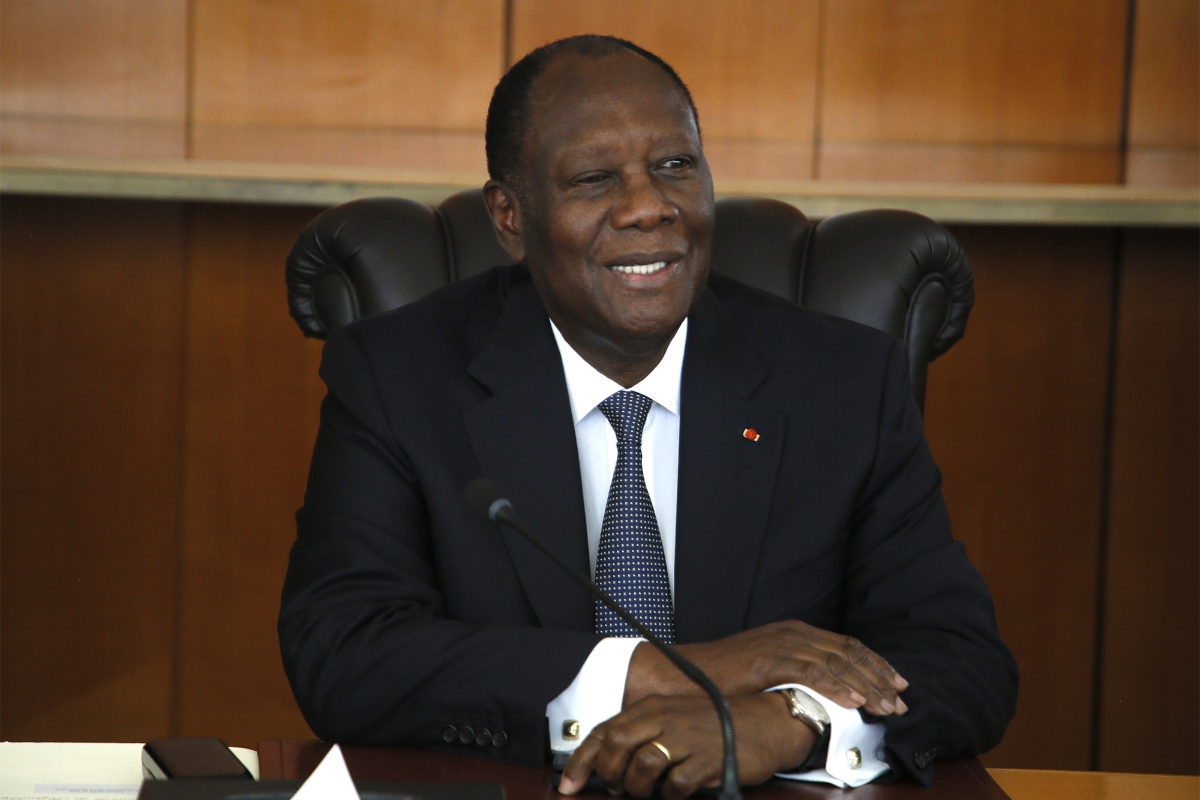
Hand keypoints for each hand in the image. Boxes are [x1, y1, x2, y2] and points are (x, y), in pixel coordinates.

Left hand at [559, 692, 813, 798]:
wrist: (765, 722)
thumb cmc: (717, 725)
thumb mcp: (675, 720)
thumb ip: (644, 735)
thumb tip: (611, 765)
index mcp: (652, 708)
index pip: (604, 732)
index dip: (581, 761)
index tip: (568, 786)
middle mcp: (664, 718)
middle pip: (616, 746)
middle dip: (610, 774)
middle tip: (620, 788)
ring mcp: (685, 738)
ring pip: (642, 767)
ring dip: (639, 787)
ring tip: (650, 791)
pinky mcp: (706, 760)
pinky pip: (675, 785)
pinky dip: (671, 794)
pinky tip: (678, 792)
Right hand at [624, 620, 908, 716]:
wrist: (685, 674)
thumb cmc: (722, 678)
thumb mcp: (766, 671)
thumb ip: (794, 673)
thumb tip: (823, 693)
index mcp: (794, 633)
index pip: (845, 646)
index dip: (874, 664)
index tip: (896, 683)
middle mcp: (793, 632)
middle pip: (848, 652)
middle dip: (879, 677)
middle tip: (900, 699)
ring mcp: (782, 643)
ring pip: (838, 662)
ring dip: (867, 685)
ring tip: (887, 705)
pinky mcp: (771, 659)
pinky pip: (814, 672)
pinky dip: (839, 686)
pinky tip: (855, 701)